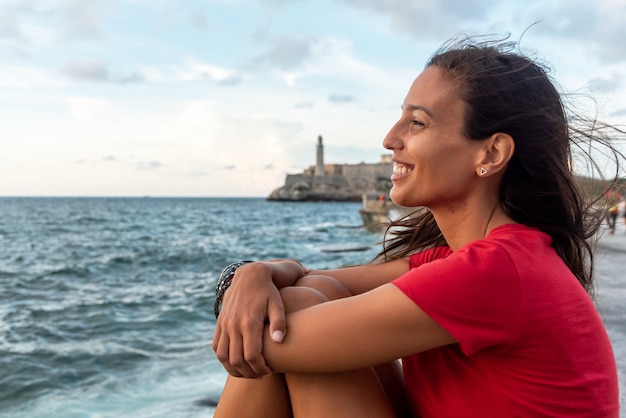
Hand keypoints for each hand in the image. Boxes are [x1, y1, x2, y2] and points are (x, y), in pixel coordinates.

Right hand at [211, 262, 293, 377]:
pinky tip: (235, 361)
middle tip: (261, 374)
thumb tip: (279, 341)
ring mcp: (224, 324)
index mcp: (249, 323)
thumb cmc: (268, 291)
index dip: (260, 368)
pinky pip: (216, 346)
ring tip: (248, 372)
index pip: (252, 356)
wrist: (249, 276)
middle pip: (237, 360)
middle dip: (249, 373)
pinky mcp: (220, 323)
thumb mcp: (277, 304)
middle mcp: (233, 325)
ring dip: (235, 369)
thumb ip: (279, 322)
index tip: (269, 371)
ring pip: (223, 357)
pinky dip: (223, 358)